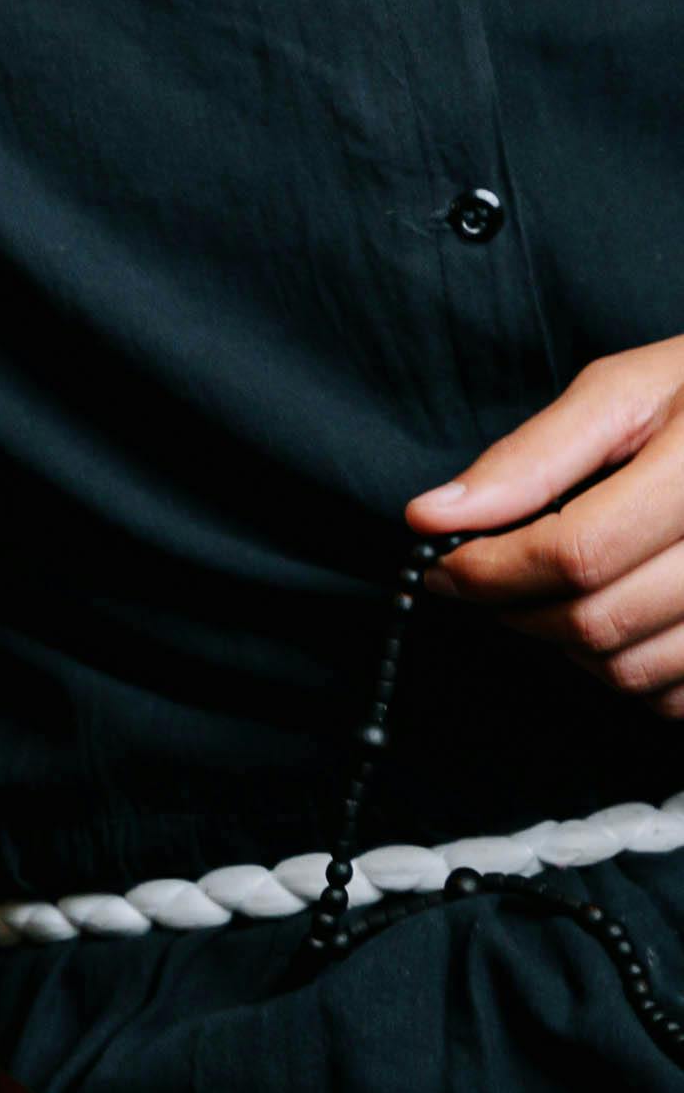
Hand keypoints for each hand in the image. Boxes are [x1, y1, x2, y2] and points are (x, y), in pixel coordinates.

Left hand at [408, 339, 683, 711]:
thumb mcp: (624, 393)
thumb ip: (530, 457)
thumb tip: (434, 514)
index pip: (579, 552)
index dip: (492, 569)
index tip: (442, 563)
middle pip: (601, 620)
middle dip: (516, 609)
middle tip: (484, 578)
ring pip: (635, 672)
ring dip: (567, 646)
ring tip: (552, 591)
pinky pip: (676, 698)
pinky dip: (628, 671)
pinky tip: (618, 617)